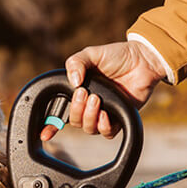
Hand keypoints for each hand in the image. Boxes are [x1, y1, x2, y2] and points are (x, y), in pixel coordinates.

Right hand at [40, 40, 166, 140]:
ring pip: (88, 128)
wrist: (142, 60)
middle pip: (74, 121)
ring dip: (89, 116)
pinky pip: (106, 133)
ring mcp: (103, 114)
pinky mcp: (119, 119)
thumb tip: (73, 83)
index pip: (60, 112)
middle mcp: (89, 106)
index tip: (44, 134)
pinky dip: (104, 125)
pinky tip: (106, 113)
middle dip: (77, 110)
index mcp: (78, 92)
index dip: (50, 125)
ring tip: (97, 99)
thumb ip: (75, 63)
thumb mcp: (91, 54)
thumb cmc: (117, 56)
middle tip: (85, 93)